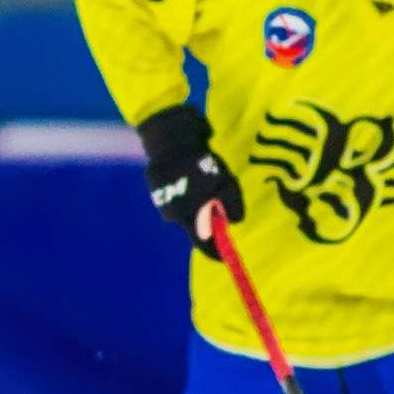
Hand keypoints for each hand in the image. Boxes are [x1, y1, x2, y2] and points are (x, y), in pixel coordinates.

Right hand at [137, 103, 243, 259]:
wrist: (168, 136)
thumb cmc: (198, 160)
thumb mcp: (222, 181)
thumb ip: (230, 203)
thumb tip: (234, 220)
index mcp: (188, 216)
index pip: (203, 244)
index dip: (215, 252)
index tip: (225, 256)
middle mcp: (173, 215)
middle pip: (196, 226)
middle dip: (211, 218)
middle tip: (222, 197)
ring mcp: (164, 202)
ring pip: (188, 211)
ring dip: (200, 202)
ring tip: (209, 179)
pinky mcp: (159, 190)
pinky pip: (179, 198)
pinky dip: (189, 192)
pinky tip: (194, 174)